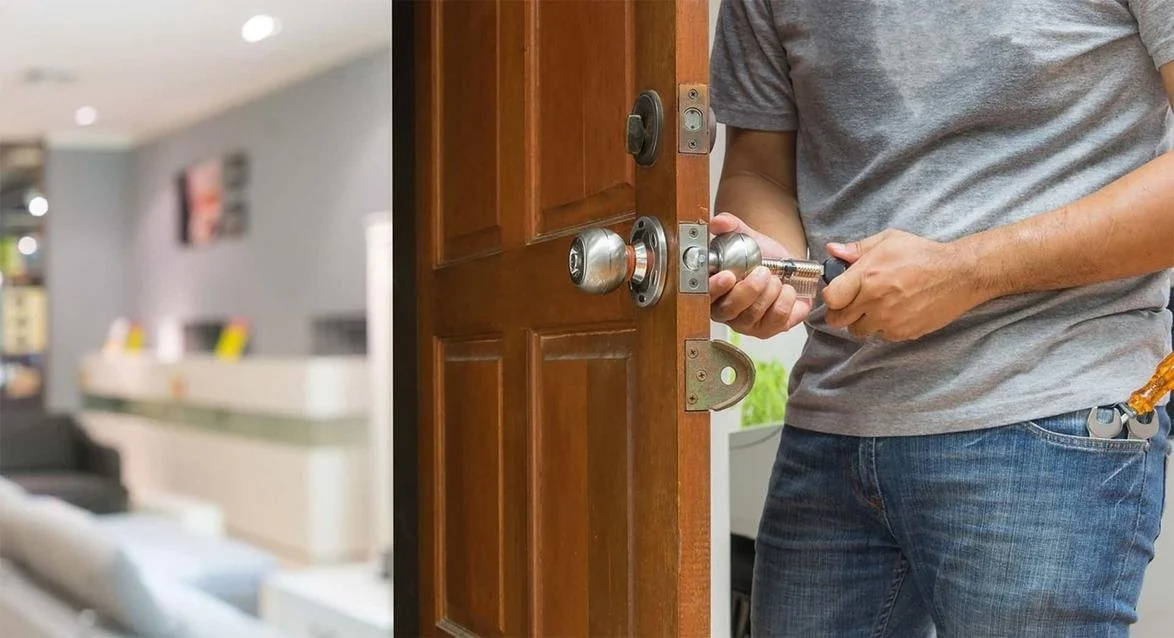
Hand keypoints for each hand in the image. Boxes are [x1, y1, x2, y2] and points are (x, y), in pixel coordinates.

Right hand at [709, 212, 811, 337]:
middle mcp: (726, 311)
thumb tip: (718, 222)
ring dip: (770, 292)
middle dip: (750, 289)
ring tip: (776, 277)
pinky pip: (777, 321)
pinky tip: (787, 289)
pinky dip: (786, 301)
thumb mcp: (747, 237)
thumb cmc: (762, 257)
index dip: (714, 288)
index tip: (728, 276)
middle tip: (763, 271)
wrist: (788, 267)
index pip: (704, 295)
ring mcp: (747, 324)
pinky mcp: (769, 329)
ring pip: (754, 315)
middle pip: (730, 309)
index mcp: (713, 290)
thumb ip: (731, 227)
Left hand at [822, 229, 987, 341]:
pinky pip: (880, 336)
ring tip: (874, 308)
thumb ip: (857, 248)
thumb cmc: (923, 254)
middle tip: (851, 303)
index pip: (831, 298)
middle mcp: (874, 301)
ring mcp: (888, 320)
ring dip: (861, 322)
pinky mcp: (903, 333)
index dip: (831, 296)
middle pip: (838, 320)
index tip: (837, 293)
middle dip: (841, 312)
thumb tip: (832, 250)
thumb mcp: (889, 240)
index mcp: (867, 276)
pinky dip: (882, 328)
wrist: (958, 274)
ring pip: (858, 331)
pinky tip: (893, 313)